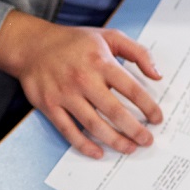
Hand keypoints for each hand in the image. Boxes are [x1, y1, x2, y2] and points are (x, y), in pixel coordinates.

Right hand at [0, 10, 162, 157]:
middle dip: (135, 129)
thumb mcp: (109, 37)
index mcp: (101, 62)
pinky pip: (68, 130)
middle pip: (114, 111)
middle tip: (147, 141)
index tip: (157, 119)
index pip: (132, 89)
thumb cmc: (74, 42)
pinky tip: (98, 152)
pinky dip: (83, 144)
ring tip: (129, 148)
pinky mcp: (49, 105)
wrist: (32, 45)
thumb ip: (138, 53)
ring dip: (114, 140)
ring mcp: (65, 94)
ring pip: (93, 124)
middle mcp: (84, 79)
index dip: (148, 107)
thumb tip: (157, 75)